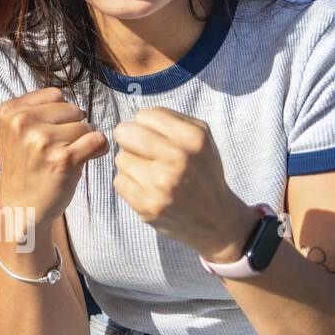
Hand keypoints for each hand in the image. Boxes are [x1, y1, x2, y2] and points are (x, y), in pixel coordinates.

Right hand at [0, 88, 108, 233]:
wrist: (21, 207)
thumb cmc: (24, 168)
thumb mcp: (14, 131)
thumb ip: (35, 109)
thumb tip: (71, 101)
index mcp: (9, 111)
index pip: (55, 95)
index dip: (58, 115)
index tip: (45, 134)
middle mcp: (22, 122)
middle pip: (72, 109)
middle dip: (71, 128)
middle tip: (54, 150)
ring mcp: (42, 140)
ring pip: (85, 126)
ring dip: (82, 142)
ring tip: (62, 159)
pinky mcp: (63, 159)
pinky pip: (97, 140)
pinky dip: (97, 150)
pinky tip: (81, 161)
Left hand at [112, 107, 258, 262]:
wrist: (216, 219)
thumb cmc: (202, 172)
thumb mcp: (201, 139)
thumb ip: (170, 119)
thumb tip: (135, 118)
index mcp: (193, 138)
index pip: (144, 115)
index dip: (144, 124)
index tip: (154, 136)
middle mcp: (178, 159)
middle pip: (124, 133)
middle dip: (128, 139)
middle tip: (141, 151)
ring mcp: (161, 184)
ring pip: (120, 158)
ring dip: (131, 164)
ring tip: (151, 174)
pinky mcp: (147, 205)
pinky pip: (119, 181)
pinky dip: (130, 184)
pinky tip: (148, 189)